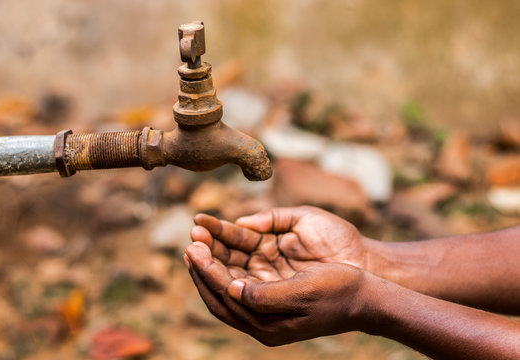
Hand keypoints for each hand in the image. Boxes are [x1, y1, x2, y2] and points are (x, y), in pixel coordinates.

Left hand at [184, 241, 367, 345]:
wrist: (365, 298)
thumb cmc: (338, 291)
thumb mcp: (303, 291)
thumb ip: (264, 295)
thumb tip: (230, 289)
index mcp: (267, 325)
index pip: (224, 296)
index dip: (206, 271)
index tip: (193, 248)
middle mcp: (262, 322)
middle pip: (220, 294)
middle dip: (203, 267)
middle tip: (190, 242)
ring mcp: (266, 311)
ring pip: (228, 286)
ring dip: (214, 264)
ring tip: (200, 241)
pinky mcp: (273, 298)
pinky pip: (241, 282)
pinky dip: (229, 265)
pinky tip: (223, 251)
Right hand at [190, 206, 369, 281]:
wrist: (366, 265)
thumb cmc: (339, 239)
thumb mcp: (304, 220)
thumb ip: (273, 218)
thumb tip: (241, 222)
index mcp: (270, 245)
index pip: (236, 240)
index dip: (216, 233)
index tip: (198, 224)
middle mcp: (265, 267)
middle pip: (228, 260)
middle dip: (208, 251)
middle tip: (191, 241)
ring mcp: (270, 284)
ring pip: (232, 278)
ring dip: (211, 268)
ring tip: (194, 254)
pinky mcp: (276, 301)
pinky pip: (246, 295)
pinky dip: (227, 286)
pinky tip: (212, 274)